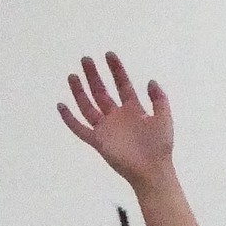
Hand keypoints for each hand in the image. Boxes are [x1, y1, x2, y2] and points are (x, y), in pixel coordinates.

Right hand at [58, 53, 173, 189]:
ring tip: (73, 76)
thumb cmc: (160, 148)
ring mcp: (106, 129)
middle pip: (101, 92)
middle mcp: (117, 117)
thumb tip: (151, 81)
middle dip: (94, 76)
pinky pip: (80, 129)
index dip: (116, 70)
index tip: (109, 54)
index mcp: (133, 110)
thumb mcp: (164, 118)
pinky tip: (61, 105)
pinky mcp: (98, 142)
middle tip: (86, 59)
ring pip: (88, 107)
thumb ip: (159, 99)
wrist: (153, 171)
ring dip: (80, 92)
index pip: (122, 85)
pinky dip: (69, 119)